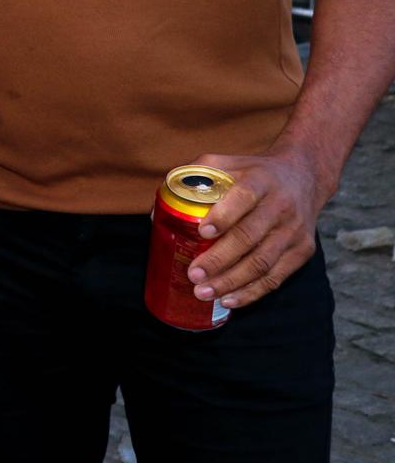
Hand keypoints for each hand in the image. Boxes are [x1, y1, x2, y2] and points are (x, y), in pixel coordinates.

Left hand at [186, 145, 335, 308]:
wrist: (303, 177)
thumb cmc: (252, 173)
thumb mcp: (226, 162)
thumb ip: (192, 177)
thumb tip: (159, 211)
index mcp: (260, 180)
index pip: (242, 197)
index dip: (223, 216)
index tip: (202, 232)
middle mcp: (280, 206)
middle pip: (249, 237)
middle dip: (219, 259)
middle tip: (194, 274)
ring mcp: (294, 231)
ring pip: (263, 262)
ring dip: (232, 281)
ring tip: (204, 292)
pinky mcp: (303, 250)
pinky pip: (276, 277)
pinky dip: (252, 292)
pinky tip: (229, 299)